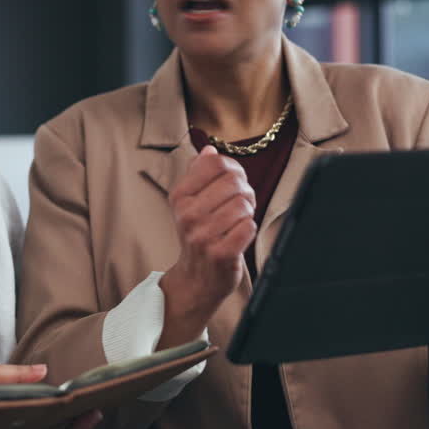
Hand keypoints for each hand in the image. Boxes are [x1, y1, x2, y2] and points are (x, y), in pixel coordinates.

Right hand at [160, 145, 256, 335]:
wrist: (196, 278)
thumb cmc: (199, 234)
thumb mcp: (189, 202)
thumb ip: (199, 174)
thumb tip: (209, 150)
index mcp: (179, 196)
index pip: (216, 163)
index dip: (232, 168)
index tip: (232, 180)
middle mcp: (187, 215)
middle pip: (233, 182)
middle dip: (244, 191)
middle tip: (241, 203)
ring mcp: (203, 236)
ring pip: (243, 205)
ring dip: (248, 212)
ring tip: (239, 220)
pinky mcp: (220, 254)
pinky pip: (249, 227)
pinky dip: (249, 229)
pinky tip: (238, 235)